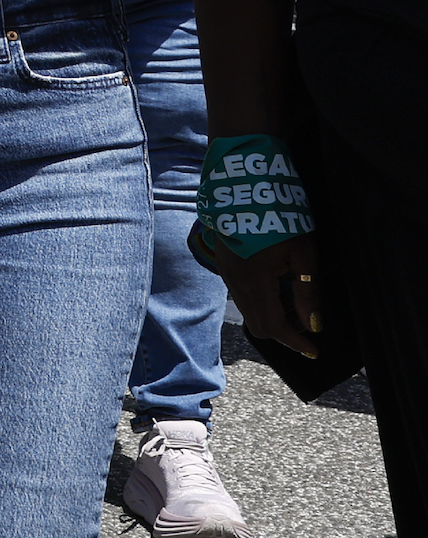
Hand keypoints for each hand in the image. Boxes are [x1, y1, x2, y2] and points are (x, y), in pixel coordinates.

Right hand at [190, 225, 325, 360]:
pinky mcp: (224, 265)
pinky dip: (262, 301)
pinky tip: (277, 285)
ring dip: (273, 315)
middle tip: (307, 321)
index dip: (295, 342)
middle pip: (258, 325)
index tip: (314, 350)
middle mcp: (235, 282)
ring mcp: (226, 274)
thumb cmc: (280, 217)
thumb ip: (307, 292)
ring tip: (294, 300)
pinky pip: (242, 296)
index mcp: (254, 281)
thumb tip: (313, 324)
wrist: (244, 187)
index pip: (274, 326)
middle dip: (284, 331)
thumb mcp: (303, 253)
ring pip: (250, 311)